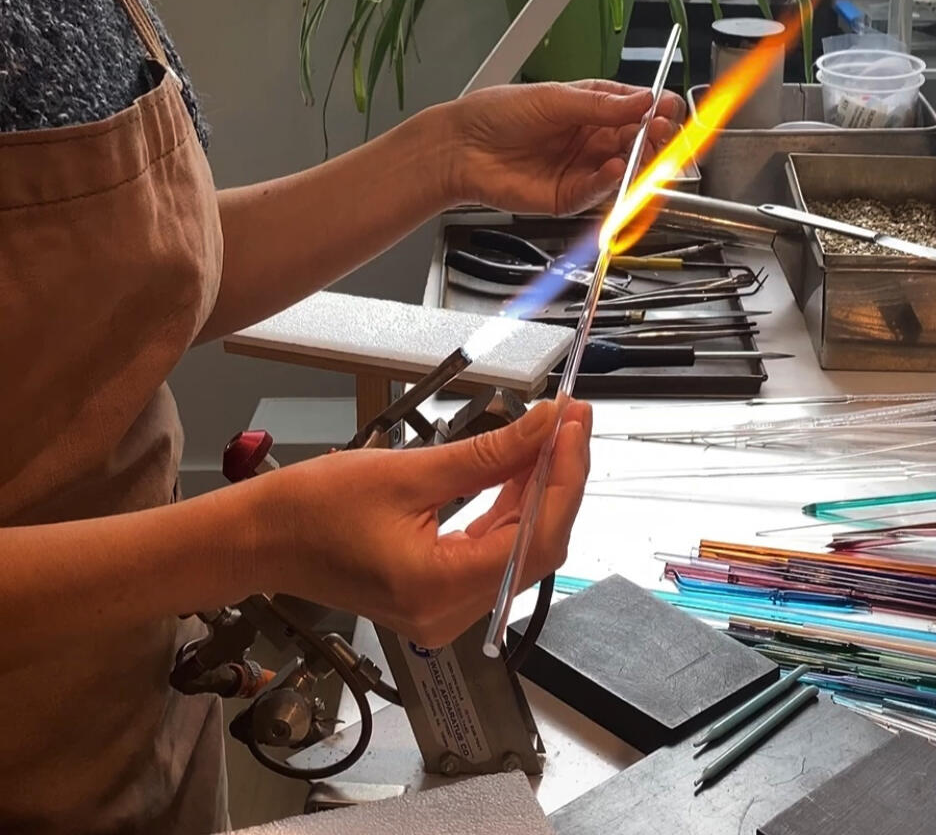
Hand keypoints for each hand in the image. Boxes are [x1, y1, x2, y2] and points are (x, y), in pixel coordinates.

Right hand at [262, 400, 591, 646]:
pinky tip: (522, 468)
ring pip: (520, 549)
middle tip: (571, 421)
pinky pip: (495, 552)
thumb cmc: (313, 509)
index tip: (574, 427)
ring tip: (553, 435)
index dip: (566, 478)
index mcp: (438, 587)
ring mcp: (445, 609)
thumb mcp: (409, 471)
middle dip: (560, 480)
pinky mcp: (439, 595)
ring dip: (539, 491)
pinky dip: (513, 509)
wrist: (262, 539)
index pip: (536, 537)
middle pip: (537, 546)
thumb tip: (544, 428)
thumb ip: (487, 453)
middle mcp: (448, 613)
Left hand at [445, 79, 685, 214]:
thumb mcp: (554, 98)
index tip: (670, 108)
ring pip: (624, 168)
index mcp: (590, 109)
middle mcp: (589, 140)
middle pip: (637, 141)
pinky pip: (597, 192)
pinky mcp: (567, 197)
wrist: (460, 147)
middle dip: (654, 136)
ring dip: (639, 160)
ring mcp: (580, 169)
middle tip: (663, 130)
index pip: (635, 110)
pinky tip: (614, 167)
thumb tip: (645, 99)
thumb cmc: (497, 114)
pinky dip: (611, 181)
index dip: (655, 110)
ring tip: (646, 146)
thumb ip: (601, 104)